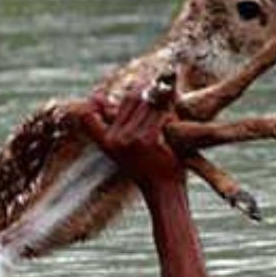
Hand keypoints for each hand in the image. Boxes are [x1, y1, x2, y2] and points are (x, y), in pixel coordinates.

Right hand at [79, 72, 185, 188]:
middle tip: (166, 83)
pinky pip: (162, 113)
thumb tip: (99, 96)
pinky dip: (172, 112)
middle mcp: (116, 138)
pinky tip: (177, 118)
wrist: (164, 193)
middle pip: (132, 98)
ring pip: (149, 102)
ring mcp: (132, 138)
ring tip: (173, 100)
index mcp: (107, 140)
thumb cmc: (149, 169)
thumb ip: (117, 122)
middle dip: (150, 89)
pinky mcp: (149, 139)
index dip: (120, 93)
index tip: (139, 84)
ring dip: (164, 100)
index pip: (107, 103)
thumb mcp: (125, 147)